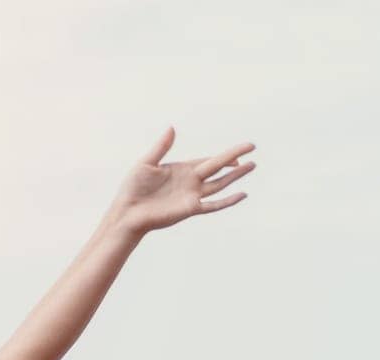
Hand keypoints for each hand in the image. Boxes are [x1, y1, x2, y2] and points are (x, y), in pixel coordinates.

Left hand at [113, 127, 254, 233]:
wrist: (127, 212)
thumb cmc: (132, 188)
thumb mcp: (146, 163)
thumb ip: (161, 147)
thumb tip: (172, 127)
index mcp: (182, 170)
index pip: (209, 161)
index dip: (225, 156)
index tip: (242, 150)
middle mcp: (191, 182)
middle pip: (219, 168)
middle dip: (235, 159)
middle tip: (253, 149)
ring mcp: (192, 196)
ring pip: (220, 184)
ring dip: (236, 176)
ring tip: (252, 166)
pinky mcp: (189, 209)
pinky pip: (213, 205)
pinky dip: (228, 201)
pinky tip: (242, 194)